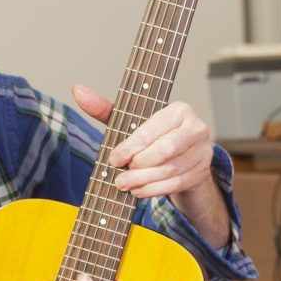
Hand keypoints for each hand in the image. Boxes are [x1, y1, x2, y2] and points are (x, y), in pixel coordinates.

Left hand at [71, 84, 229, 247]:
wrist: (179, 154)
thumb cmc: (149, 135)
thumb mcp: (127, 120)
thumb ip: (103, 107)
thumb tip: (78, 90)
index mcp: (179, 110)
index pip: (152, 130)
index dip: (130, 148)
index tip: (113, 159)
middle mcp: (196, 127)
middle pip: (164, 151)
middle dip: (137, 167)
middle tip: (119, 176)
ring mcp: (202, 151)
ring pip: (169, 170)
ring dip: (142, 181)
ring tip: (124, 184)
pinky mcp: (201, 172)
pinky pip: (175, 184)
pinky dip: (153, 190)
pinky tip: (138, 191)